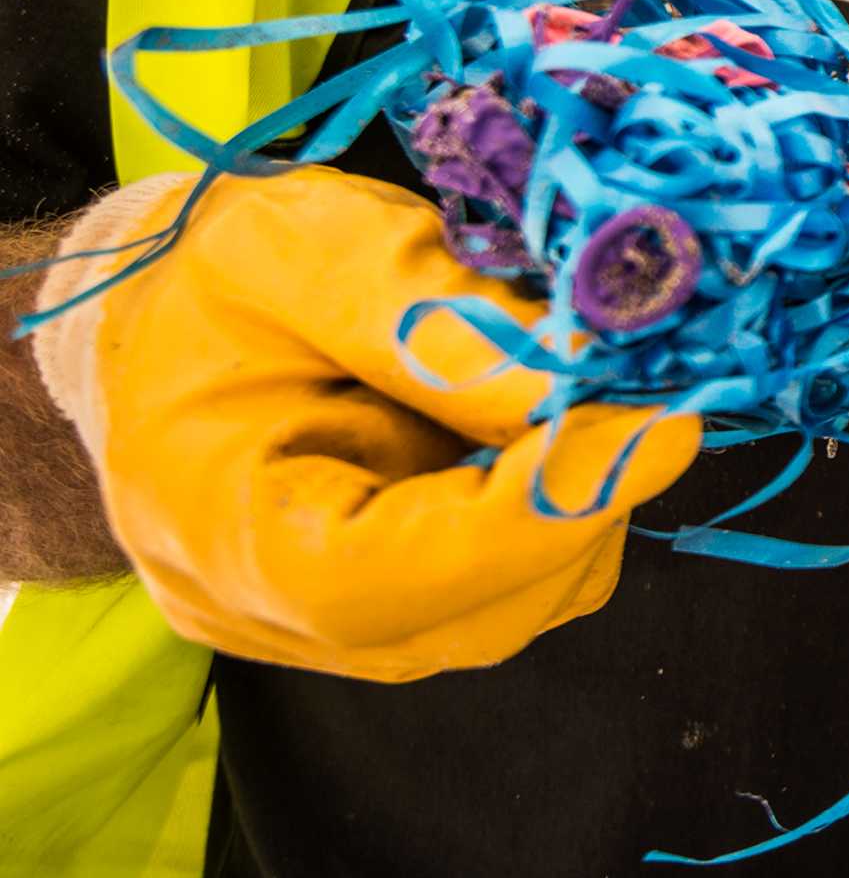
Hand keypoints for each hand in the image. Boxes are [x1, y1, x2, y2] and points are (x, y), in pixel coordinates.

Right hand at [30, 169, 699, 680]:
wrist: (159, 317)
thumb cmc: (206, 277)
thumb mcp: (290, 248)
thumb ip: (426, 317)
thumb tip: (578, 379)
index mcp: (210, 530)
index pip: (385, 580)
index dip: (537, 511)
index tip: (660, 426)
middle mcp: (269, 615)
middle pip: (473, 611)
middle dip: (583, 499)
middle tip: (655, 387)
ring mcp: (333, 629)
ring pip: (516, 605)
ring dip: (583, 502)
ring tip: (591, 389)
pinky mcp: (395, 607)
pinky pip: (513, 584)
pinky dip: (561, 505)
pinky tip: (553, 423)